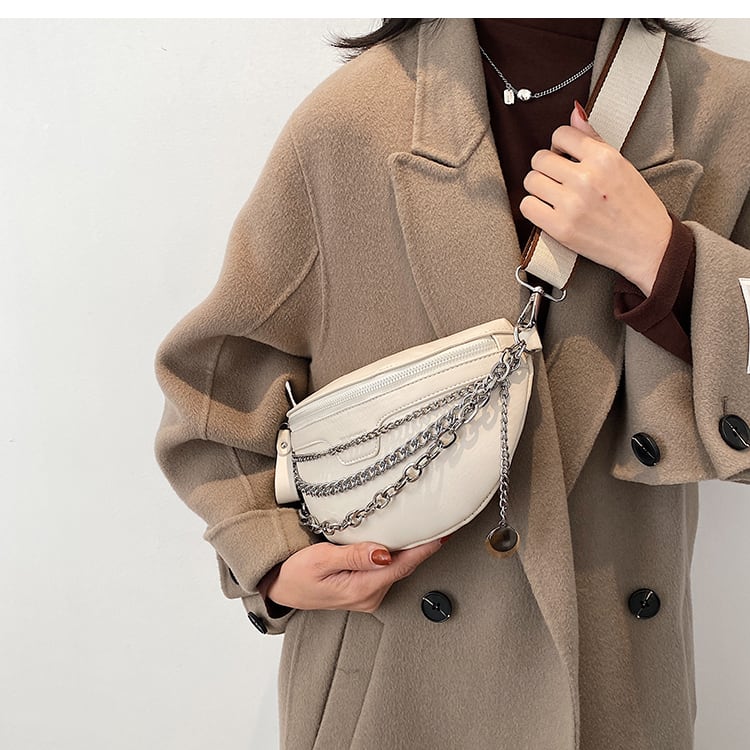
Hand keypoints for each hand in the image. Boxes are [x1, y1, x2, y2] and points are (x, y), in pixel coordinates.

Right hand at [267, 538, 444, 612]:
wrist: (280, 588)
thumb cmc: (295, 573)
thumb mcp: (320, 560)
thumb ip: (353, 556)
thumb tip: (383, 553)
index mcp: (362, 589)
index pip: (403, 565)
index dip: (425, 549)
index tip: (443, 534)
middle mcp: (370, 596)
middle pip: (405, 567)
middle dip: (422, 546)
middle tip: (439, 521)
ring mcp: (369, 596)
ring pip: (398, 569)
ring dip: (409, 550)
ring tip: (422, 526)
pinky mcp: (365, 591)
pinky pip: (388, 571)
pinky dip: (397, 556)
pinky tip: (399, 542)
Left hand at [519, 101, 671, 295]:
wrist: (648, 245)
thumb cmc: (636, 206)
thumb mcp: (622, 165)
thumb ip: (594, 139)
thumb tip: (573, 112)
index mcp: (604, 158)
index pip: (561, 135)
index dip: (559, 146)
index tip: (565, 157)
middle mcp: (586, 178)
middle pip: (540, 159)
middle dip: (546, 167)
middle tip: (558, 179)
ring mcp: (572, 204)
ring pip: (531, 181)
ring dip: (538, 187)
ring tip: (554, 195)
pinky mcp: (561, 228)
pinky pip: (527, 206)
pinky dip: (534, 207)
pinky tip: (548, 210)